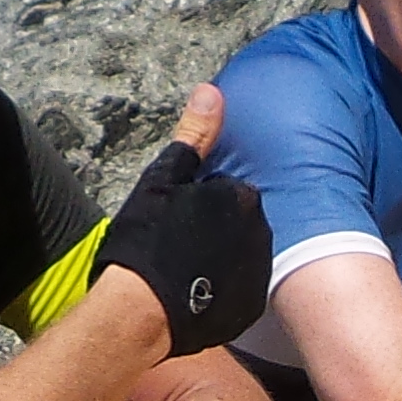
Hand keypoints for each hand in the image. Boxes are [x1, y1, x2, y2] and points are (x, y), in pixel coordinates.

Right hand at [96, 85, 271, 357]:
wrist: (139, 309)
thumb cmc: (145, 239)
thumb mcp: (163, 179)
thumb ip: (194, 135)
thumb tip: (212, 90)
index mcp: (243, 196)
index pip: (225, 193)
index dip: (196, 205)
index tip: (173, 220)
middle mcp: (262, 232)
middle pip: (237, 225)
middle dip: (213, 231)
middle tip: (176, 245)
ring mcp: (259, 273)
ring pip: (239, 257)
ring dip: (219, 261)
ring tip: (182, 273)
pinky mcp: (251, 308)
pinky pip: (238, 292)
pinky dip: (220, 293)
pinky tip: (192, 295)